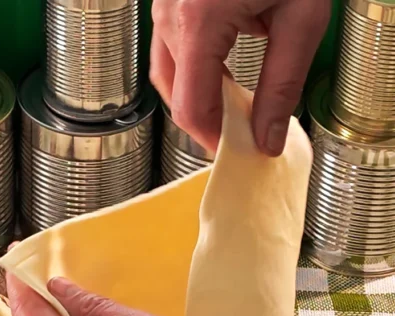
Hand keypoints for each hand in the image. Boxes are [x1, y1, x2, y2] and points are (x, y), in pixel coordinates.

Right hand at [150, 0, 329, 155]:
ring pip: (169, 70)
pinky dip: (198, 63)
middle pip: (175, 93)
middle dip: (207, 118)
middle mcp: (171, 11)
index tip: (237, 151)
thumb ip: (282, 85)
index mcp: (199, 20)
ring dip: (201, 91)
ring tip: (238, 97)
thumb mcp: (302, 18)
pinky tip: (230, 60)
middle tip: (241, 131)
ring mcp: (164, 1)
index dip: (214, 139)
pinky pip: (173, 43)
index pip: (192, 107)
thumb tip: (267, 136)